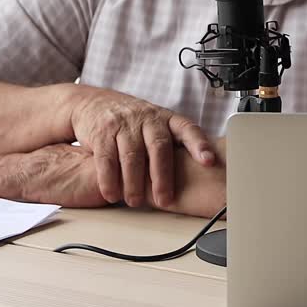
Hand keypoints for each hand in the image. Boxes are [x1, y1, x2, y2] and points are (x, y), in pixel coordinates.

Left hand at [0, 143, 110, 207]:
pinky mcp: (37, 182)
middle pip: (1, 165)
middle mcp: (41, 160)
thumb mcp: (88, 174)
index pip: (17, 162)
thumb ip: (75, 177)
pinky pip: (2, 186)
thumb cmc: (111, 172)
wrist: (121, 169)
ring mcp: (37, 169)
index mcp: (51, 157)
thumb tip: (69, 183)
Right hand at [71, 90, 214, 209]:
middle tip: (165, 201)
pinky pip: (106, 158)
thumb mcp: (157, 126)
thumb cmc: (135, 123)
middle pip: (159, 147)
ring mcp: (124, 124)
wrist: (96, 103)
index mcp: (167, 119)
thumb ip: (174, 145)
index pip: (187, 129)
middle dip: (162, 176)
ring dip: (134, 182)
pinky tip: (112, 194)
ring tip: (136, 202)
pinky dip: (109, 179)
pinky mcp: (102, 132)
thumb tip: (204, 173)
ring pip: (132, 155)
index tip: (209, 161)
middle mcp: (148, 119)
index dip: (199, 145)